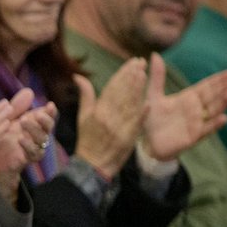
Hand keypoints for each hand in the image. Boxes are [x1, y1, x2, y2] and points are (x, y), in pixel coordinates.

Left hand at [0, 92, 55, 202]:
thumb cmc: (2, 139)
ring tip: (24, 122)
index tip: (50, 104)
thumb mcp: (7, 120)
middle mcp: (36, 137)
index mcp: (33, 126)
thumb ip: (17, 107)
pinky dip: (28, 146)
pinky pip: (32, 154)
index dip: (51, 112)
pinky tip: (21, 139)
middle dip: (45, 120)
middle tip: (37, 114)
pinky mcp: (24, 160)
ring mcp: (32, 149)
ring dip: (34, 130)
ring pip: (42, 140)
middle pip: (48, 128)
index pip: (47, 117)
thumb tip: (29, 91)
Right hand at [73, 59, 146, 178]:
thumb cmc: (87, 139)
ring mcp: (120, 127)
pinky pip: (137, 121)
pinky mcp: (129, 137)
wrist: (94, 164)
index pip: (112, 87)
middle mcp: (109, 117)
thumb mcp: (83, 116)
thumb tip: (78, 76)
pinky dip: (143, 110)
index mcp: (98, 111)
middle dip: (133, 75)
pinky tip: (149, 99)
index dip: (122, 73)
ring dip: (139, 88)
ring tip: (145, 73)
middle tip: (141, 62)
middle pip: (123, 92)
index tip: (131, 62)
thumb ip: (85, 95)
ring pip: (131, 103)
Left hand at [143, 54, 226, 160]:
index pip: (207, 86)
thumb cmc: (152, 119)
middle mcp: (195, 109)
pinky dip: (215, 124)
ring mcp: (196, 122)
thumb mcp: (153, 95)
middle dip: (224, 88)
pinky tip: (224, 118)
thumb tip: (155, 55)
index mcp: (188, 98)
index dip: (220, 79)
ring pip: (213, 111)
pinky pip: (206, 129)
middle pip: (213, 96)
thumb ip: (157, 77)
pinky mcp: (193, 136)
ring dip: (222, 103)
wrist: (147, 142)